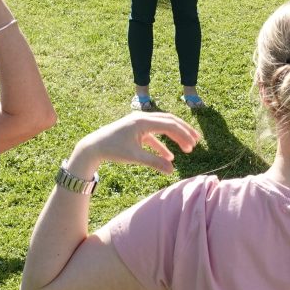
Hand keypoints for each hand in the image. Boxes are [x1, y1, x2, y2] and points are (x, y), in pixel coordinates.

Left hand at [72, 112, 199, 175]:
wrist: (93, 147)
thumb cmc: (112, 150)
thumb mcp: (134, 157)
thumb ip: (154, 162)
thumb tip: (172, 171)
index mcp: (142, 121)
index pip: (169, 124)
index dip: (183, 134)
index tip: (193, 145)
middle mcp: (142, 118)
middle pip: (169, 121)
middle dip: (183, 131)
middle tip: (196, 141)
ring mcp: (139, 123)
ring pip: (162, 127)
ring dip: (175, 137)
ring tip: (188, 147)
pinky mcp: (136, 130)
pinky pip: (153, 135)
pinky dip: (162, 145)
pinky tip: (169, 157)